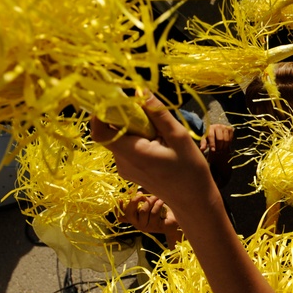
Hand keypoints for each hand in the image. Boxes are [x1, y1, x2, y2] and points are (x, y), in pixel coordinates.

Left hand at [91, 94, 218, 212]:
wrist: (192, 200)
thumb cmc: (190, 169)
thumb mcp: (179, 137)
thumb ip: (158, 114)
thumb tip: (140, 91)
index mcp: (133, 153)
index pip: (100, 131)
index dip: (101, 112)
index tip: (117, 98)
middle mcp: (122, 162)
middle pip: (110, 132)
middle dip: (123, 116)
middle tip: (147, 111)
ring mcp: (125, 168)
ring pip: (118, 138)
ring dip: (132, 127)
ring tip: (158, 130)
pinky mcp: (130, 170)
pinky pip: (126, 147)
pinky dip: (136, 138)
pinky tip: (157, 141)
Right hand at [118, 192, 180, 235]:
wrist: (176, 218)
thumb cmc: (161, 209)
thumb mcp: (150, 202)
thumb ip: (141, 198)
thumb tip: (132, 192)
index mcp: (135, 219)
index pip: (123, 216)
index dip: (119, 208)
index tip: (120, 199)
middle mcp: (139, 224)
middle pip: (130, 213)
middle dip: (135, 201)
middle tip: (141, 194)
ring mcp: (148, 227)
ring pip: (144, 211)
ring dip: (151, 200)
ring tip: (157, 197)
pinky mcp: (157, 227)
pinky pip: (154, 213)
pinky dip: (158, 204)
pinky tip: (162, 200)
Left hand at [200, 123, 233, 172]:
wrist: (216, 130)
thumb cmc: (209, 135)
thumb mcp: (205, 139)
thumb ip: (203, 144)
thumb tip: (201, 149)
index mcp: (210, 128)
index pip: (211, 136)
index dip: (212, 144)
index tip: (213, 150)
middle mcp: (218, 126)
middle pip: (220, 139)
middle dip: (219, 146)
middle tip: (218, 151)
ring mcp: (225, 127)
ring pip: (226, 139)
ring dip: (224, 146)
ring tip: (222, 150)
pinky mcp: (230, 129)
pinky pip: (231, 138)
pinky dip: (228, 143)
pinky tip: (225, 145)